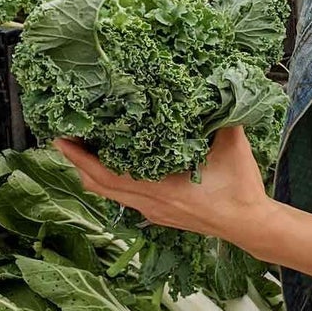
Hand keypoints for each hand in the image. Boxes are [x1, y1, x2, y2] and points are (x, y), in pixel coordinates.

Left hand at [54, 126, 276, 251]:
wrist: (251, 224)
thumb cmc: (239, 189)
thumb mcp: (231, 146)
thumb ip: (220, 115)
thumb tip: (214, 85)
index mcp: (159, 189)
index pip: (106, 175)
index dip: (80, 158)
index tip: (60, 139)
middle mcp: (150, 204)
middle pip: (99, 187)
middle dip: (77, 163)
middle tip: (64, 139)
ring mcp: (154, 213)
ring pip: (111, 195)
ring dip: (93, 173)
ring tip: (83, 150)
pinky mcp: (161, 215)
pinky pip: (126, 199)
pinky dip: (112, 183)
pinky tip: (115, 167)